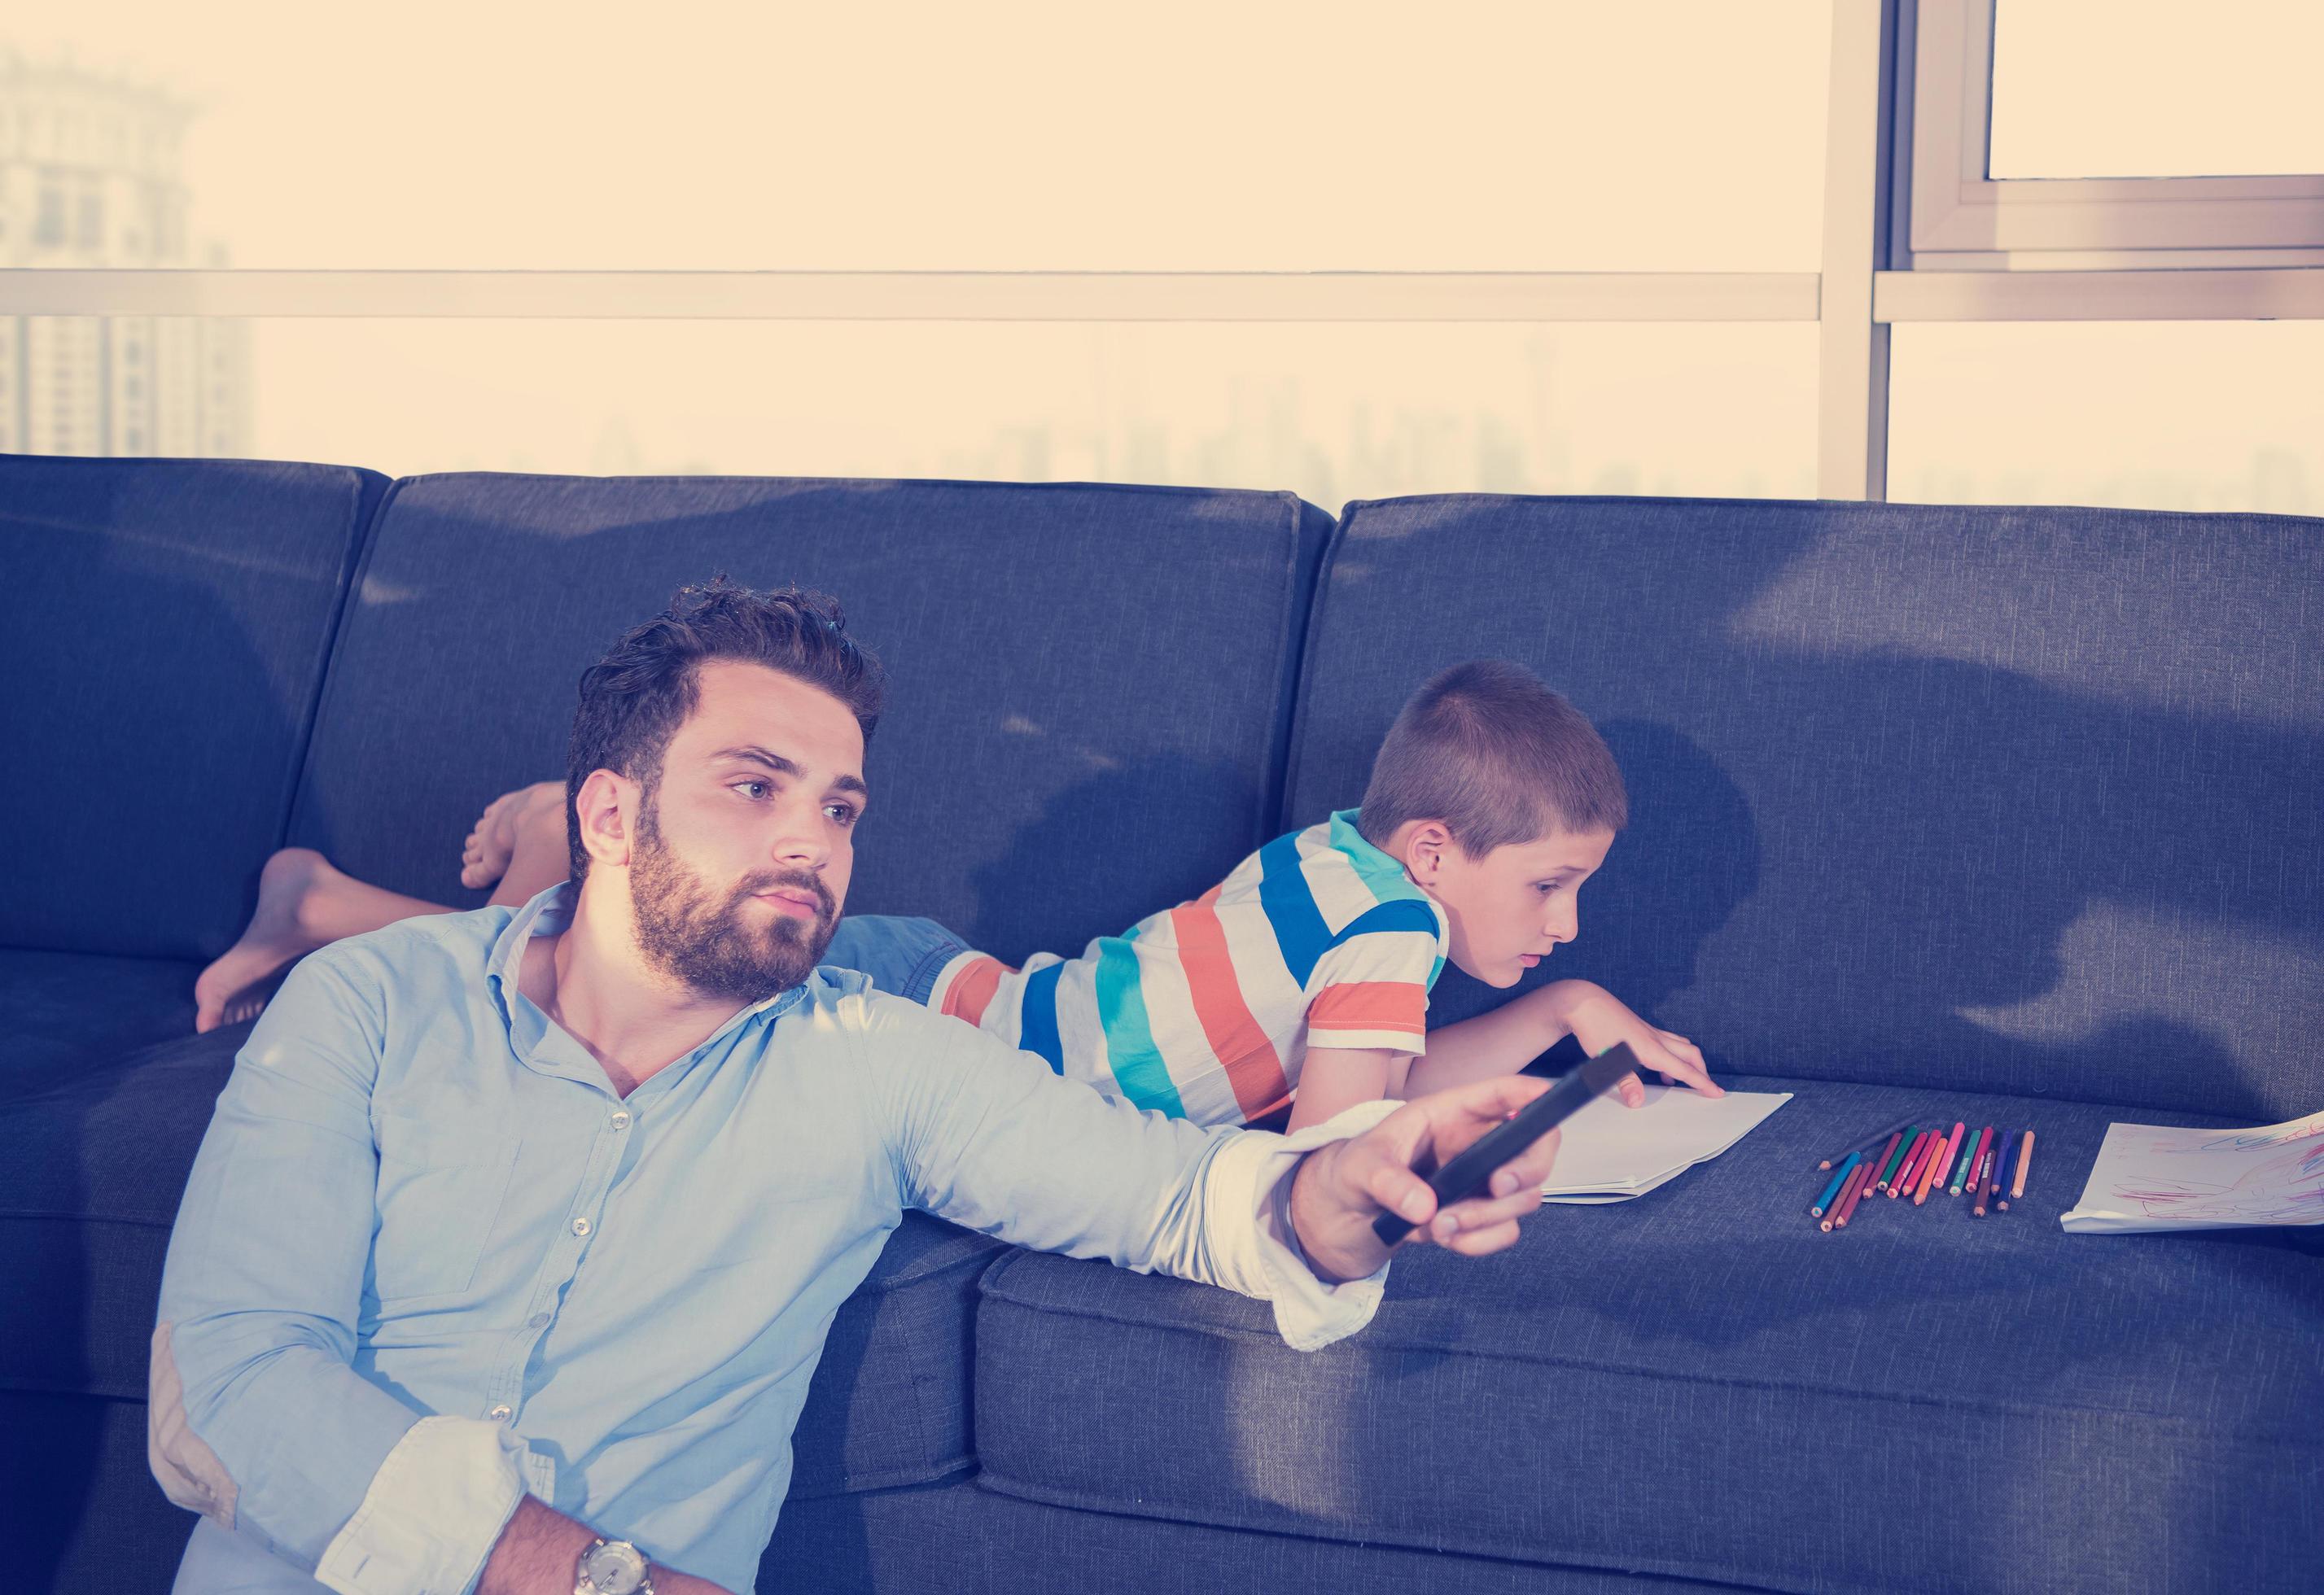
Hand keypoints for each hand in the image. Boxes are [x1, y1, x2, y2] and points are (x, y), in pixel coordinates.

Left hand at [1287, 1074, 1563, 1282]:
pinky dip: (1477, 1241)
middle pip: (1537, 1147)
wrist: (1348, 1212)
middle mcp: (1478, 1143)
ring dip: (1487, 1217)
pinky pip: (1503, 1231)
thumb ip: (1389, 1181)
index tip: (1550, 1097)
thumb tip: (1424, 1205)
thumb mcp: (1360, 1166)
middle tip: (1498, 1187)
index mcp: (1452, 1112)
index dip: (1531, 1093)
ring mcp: (1485, 1181)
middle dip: (1527, 1169)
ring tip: (1439, 1226)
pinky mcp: (1482, 1215)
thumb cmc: (1357, 1169)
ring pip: (1525, 1196)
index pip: (1502, 1093)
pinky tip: (1443, 1238)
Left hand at [1555, 984, 1721, 1102]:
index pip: (1684, 1070)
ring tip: (1680, 1079)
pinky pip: (1666, 1040)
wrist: (1584, 1003)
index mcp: (1651, 1050)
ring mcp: (1648, 1031)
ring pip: (1679, 1044)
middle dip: (1701, 1071)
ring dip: (1687, 1060)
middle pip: (1690, 1054)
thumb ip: (1626, 1082)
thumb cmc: (1595, 1030)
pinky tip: (1657, 1062)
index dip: (1702, 1083)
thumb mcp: (1608, 1062)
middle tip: (1705, 1086)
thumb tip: (1638, 1101)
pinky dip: (1671, 1052)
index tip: (1717, 1092)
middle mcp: (1655, 1039)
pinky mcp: (1640, 1027)